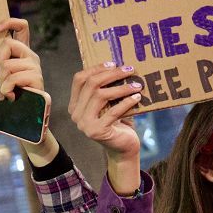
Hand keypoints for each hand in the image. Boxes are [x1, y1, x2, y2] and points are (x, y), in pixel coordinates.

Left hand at [0, 18, 42, 99]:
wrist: (24, 113)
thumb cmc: (10, 91)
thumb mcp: (0, 73)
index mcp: (22, 51)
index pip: (22, 27)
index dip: (10, 22)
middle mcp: (30, 55)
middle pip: (8, 44)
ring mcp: (35, 66)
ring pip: (7, 65)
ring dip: (0, 81)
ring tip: (4, 91)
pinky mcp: (37, 78)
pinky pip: (13, 78)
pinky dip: (6, 89)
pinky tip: (9, 96)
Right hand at [69, 62, 142, 194]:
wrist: (123, 148)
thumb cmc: (118, 122)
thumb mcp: (109, 103)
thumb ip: (106, 88)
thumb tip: (119, 65)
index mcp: (74, 104)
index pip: (79, 79)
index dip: (95, 68)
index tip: (114, 63)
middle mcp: (75, 114)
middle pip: (91, 84)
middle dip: (112, 74)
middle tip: (130, 70)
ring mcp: (84, 124)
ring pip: (100, 95)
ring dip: (121, 87)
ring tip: (137, 84)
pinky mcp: (96, 132)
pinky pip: (113, 111)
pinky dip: (126, 102)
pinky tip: (137, 96)